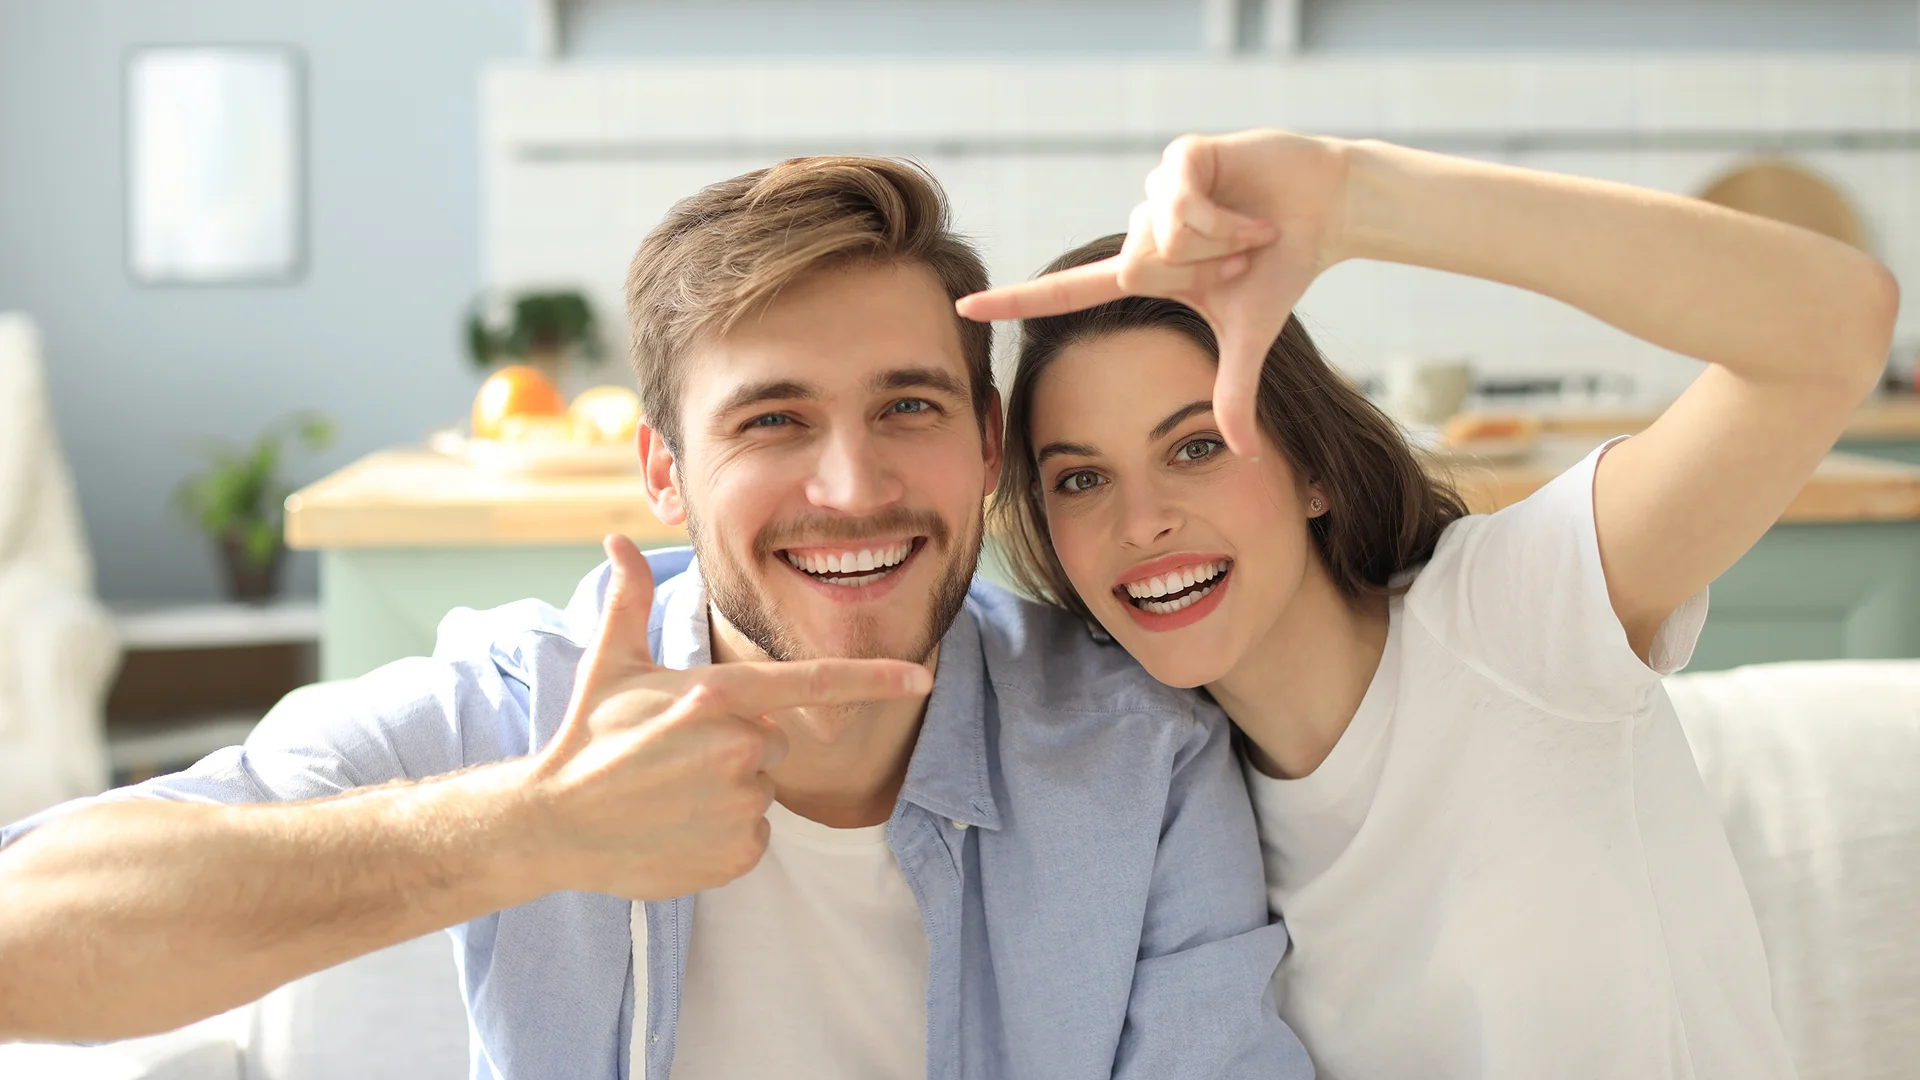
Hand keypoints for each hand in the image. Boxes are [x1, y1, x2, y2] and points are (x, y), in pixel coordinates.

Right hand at [524, 535, 932, 898]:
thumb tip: (614, 540)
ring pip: (762, 790)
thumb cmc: (587, 736)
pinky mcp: (736, 855)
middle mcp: (737, 748)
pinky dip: (724, 835)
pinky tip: (677, 827)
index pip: (812, 682)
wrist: (552, 824)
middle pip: (777, 743)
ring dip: (729, 791)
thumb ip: (630, 600)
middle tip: (679, 754)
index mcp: (717, 696)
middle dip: (741, 746)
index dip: (874, 679)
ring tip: (672, 792)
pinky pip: (754, 836)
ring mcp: (738, 805)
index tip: (922, 677)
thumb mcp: (610, 664)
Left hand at [956, 130, 1350, 458]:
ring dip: (1219, 245)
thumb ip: (1234, 392)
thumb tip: (1247, 455)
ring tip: (1252, 231)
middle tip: (1242, 259)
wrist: (1328, 210)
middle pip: (1134, 269)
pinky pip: (1182, 206)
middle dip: (1200, 272)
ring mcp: (1156, 189)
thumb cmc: (1283, 266)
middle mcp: (1140, 228)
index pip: (1065, 291)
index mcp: (1143, 271)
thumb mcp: (1250, 337)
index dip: (1016, 302)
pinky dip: (1227, 221)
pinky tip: (1256, 212)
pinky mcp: (1180, 157)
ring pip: (1160, 236)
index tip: (963, 308)